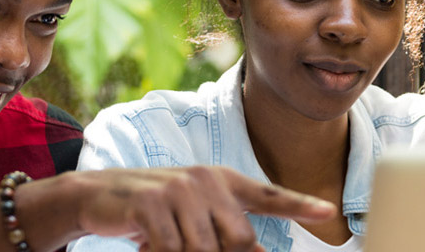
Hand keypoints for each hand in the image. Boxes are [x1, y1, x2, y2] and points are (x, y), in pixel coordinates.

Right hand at [74, 166, 335, 251]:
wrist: (98, 194)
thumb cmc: (154, 210)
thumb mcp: (194, 216)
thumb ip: (226, 232)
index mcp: (222, 181)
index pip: (267, 195)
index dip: (298, 204)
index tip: (326, 211)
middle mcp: (206, 180)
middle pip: (238, 241)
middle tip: (185, 244)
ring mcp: (179, 189)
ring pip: (203, 250)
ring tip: (163, 242)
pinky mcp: (152, 203)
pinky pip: (171, 249)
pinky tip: (147, 245)